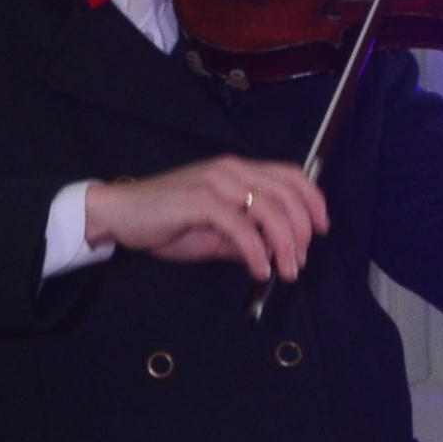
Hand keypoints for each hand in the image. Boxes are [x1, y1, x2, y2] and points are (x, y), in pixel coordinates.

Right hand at [84, 157, 329, 284]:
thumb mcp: (214, 233)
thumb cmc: (166, 222)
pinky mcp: (200, 201)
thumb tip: (275, 255)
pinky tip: (260, 270)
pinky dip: (257, 251)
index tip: (322, 229)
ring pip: (269, 209)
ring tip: (287, 271)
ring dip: (285, 244)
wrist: (120, 215)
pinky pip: (241, 227)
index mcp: (238, 171)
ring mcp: (216, 183)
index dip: (312, 200)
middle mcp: (232, 170)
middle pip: (286, 194)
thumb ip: (245, 239)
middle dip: (302, 230)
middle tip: (300, 261)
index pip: (290, 175)